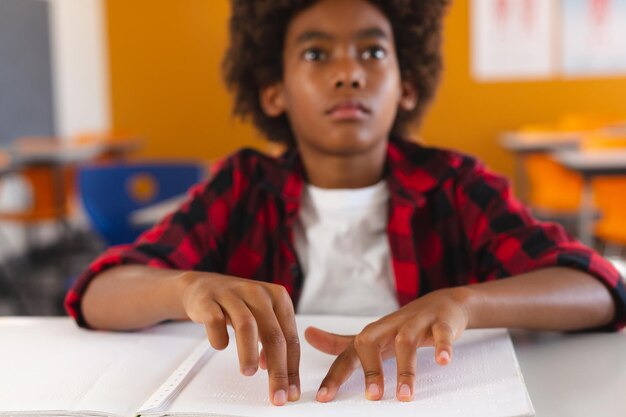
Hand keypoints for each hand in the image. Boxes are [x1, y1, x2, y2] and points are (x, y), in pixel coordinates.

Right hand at [180, 272, 299, 405]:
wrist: (204, 287)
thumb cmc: (238, 305)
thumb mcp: (262, 318)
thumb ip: (272, 341)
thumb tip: (276, 368)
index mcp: (278, 297)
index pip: (291, 337)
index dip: (292, 368)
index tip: (291, 391)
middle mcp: (258, 293)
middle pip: (274, 335)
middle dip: (278, 370)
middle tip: (276, 393)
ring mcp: (233, 295)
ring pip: (247, 325)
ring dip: (249, 354)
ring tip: (249, 372)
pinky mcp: (209, 300)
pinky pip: (215, 321)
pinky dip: (219, 339)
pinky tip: (221, 345)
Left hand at [304, 288, 469, 401]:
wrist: (443, 304)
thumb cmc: (402, 326)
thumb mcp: (373, 335)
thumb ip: (341, 342)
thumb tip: (308, 335)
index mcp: (372, 334)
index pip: (348, 355)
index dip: (335, 376)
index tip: (324, 399)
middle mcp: (390, 326)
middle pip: (369, 340)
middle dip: (370, 368)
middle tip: (373, 397)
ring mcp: (415, 323)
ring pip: (405, 341)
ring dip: (406, 369)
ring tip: (405, 395)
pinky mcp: (441, 322)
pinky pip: (441, 333)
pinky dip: (442, 346)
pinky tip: (443, 361)